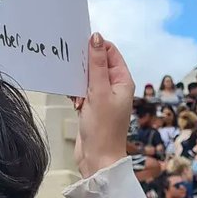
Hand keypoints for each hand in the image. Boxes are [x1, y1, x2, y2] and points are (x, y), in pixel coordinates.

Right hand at [75, 33, 133, 177]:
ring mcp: (103, 96)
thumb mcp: (99, 91)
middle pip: (97, 63)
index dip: (95, 47)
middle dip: (84, 66)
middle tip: (74, 72)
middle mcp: (115, 86)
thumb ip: (97, 64)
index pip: (110, 52)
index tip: (79, 48)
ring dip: (78, 81)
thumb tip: (96, 38)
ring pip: (87, 77)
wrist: (97, 159)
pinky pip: (81, 90)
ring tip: (77, 94)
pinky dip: (75, 92)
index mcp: (122, 80)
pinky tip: (74, 102)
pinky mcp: (92, 106)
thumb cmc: (103, 129)